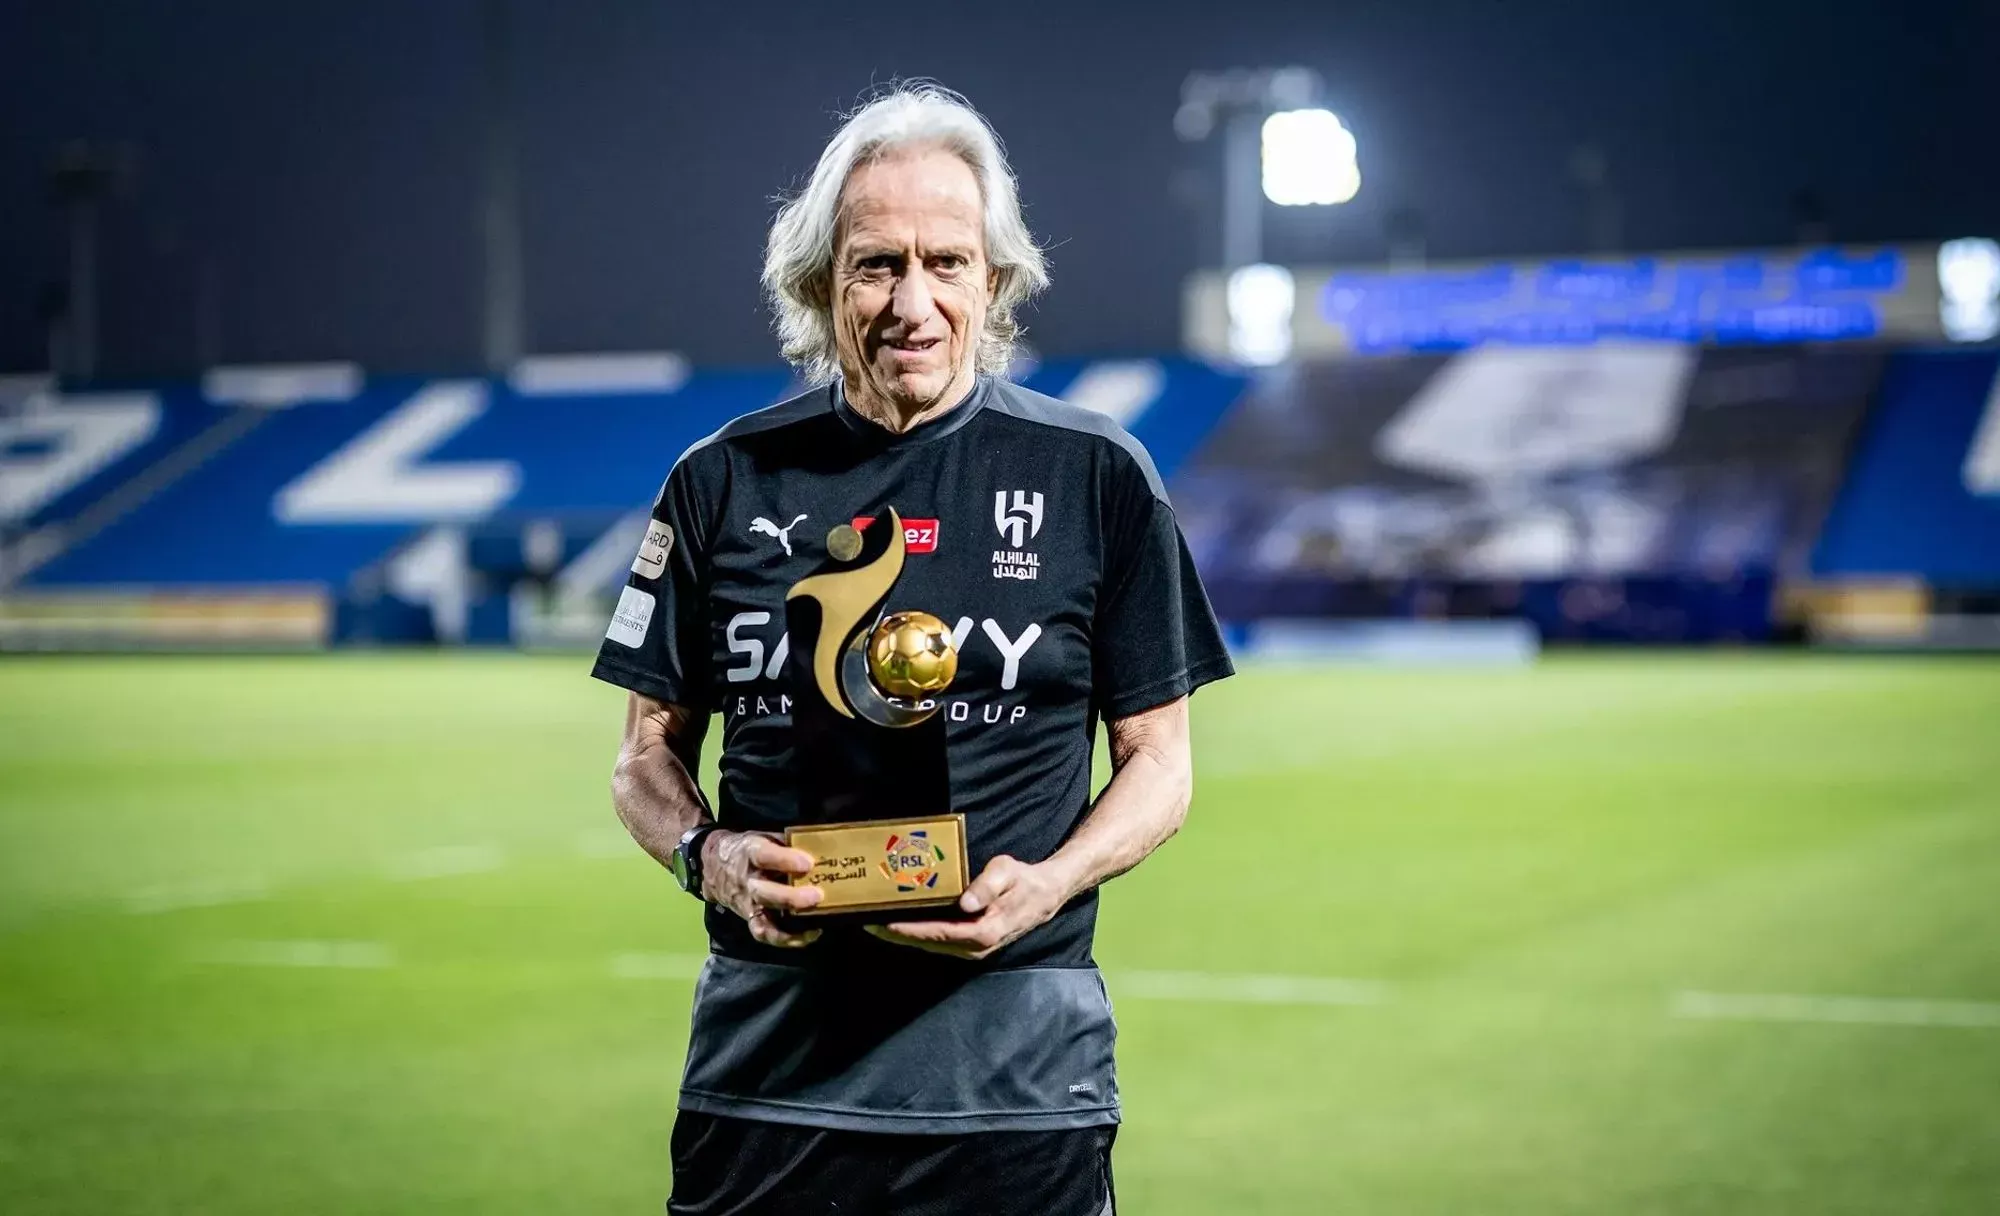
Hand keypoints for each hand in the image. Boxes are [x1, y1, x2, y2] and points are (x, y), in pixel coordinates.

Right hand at [703, 830, 823, 946]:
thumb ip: (786, 842)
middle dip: (791, 898)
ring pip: (763, 920)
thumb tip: (819, 847)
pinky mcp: (750, 918)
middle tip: (818, 895)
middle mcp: (747, 881)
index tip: (808, 863)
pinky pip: (765, 933)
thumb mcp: (763, 836)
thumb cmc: (748, 849)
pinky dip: (787, 939)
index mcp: (749, 853)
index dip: (785, 860)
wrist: (715, 867)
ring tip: (816, 923)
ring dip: (789, 926)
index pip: (764, 856)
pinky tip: (810, 935)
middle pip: (765, 893)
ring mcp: (747, 903)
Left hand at [865, 855, 1067, 960]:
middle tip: (865, 921)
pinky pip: (936, 940)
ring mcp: (971, 949)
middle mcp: (974, 947)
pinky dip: (916, 933)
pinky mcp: (968, 944)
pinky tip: (899, 922)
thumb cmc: (1023, 881)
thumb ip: (987, 885)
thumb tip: (966, 902)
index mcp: (983, 931)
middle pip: (926, 942)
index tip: (881, 922)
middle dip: (895, 933)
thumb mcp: (1007, 872)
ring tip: (875, 922)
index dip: (907, 928)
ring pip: (929, 944)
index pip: (936, 932)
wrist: (1043, 897)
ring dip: (902, 935)